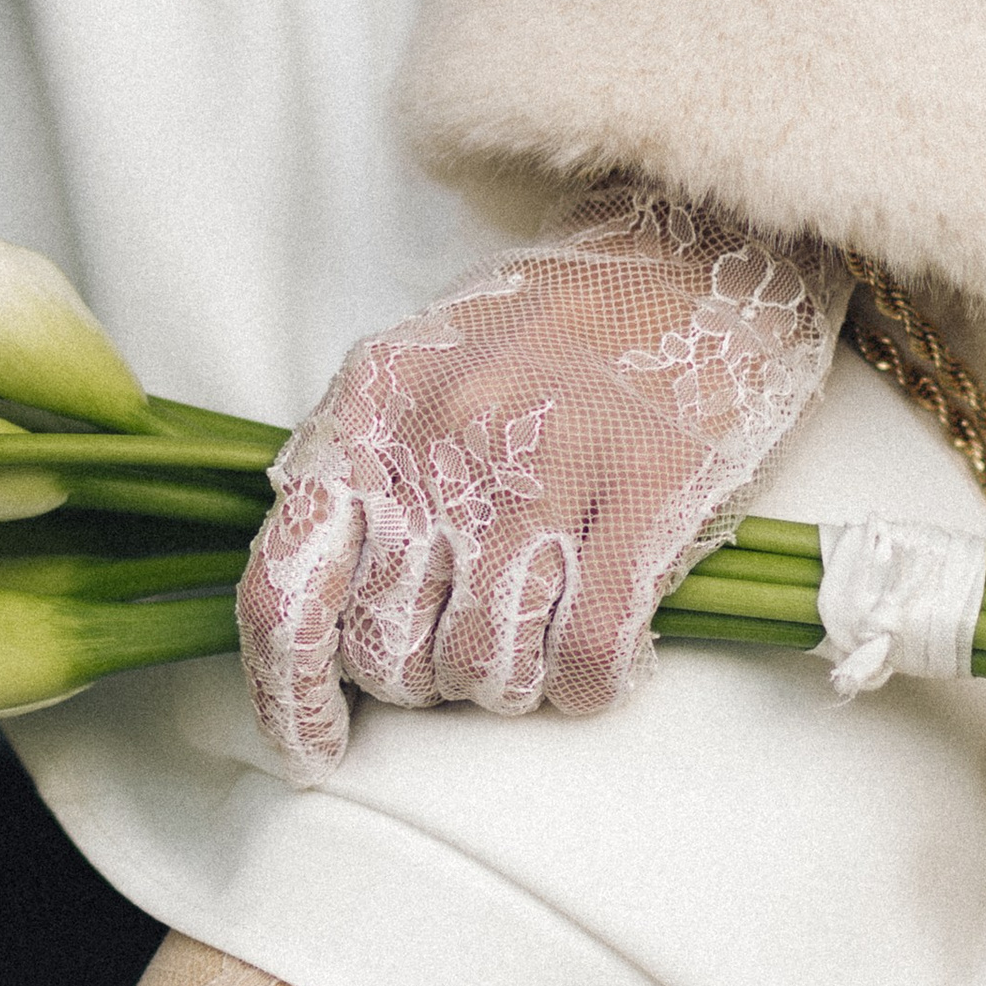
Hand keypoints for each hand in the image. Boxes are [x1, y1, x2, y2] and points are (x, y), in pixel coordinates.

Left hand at [239, 190, 847, 780]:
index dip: (288, 695)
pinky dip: (585, 685)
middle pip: (390, 651)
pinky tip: (595, 661)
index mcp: (375, 408)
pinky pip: (588, 653)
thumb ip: (362, 466)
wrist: (698, 236)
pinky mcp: (649, 492)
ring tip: (539, 641)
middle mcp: (448, 438)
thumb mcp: (427, 366)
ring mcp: (549, 466)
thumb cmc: (560, 322)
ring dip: (510, 685)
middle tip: (473, 645)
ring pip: (486, 666)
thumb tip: (312, 604)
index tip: (314, 750)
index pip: (286, 589)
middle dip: (426, 681)